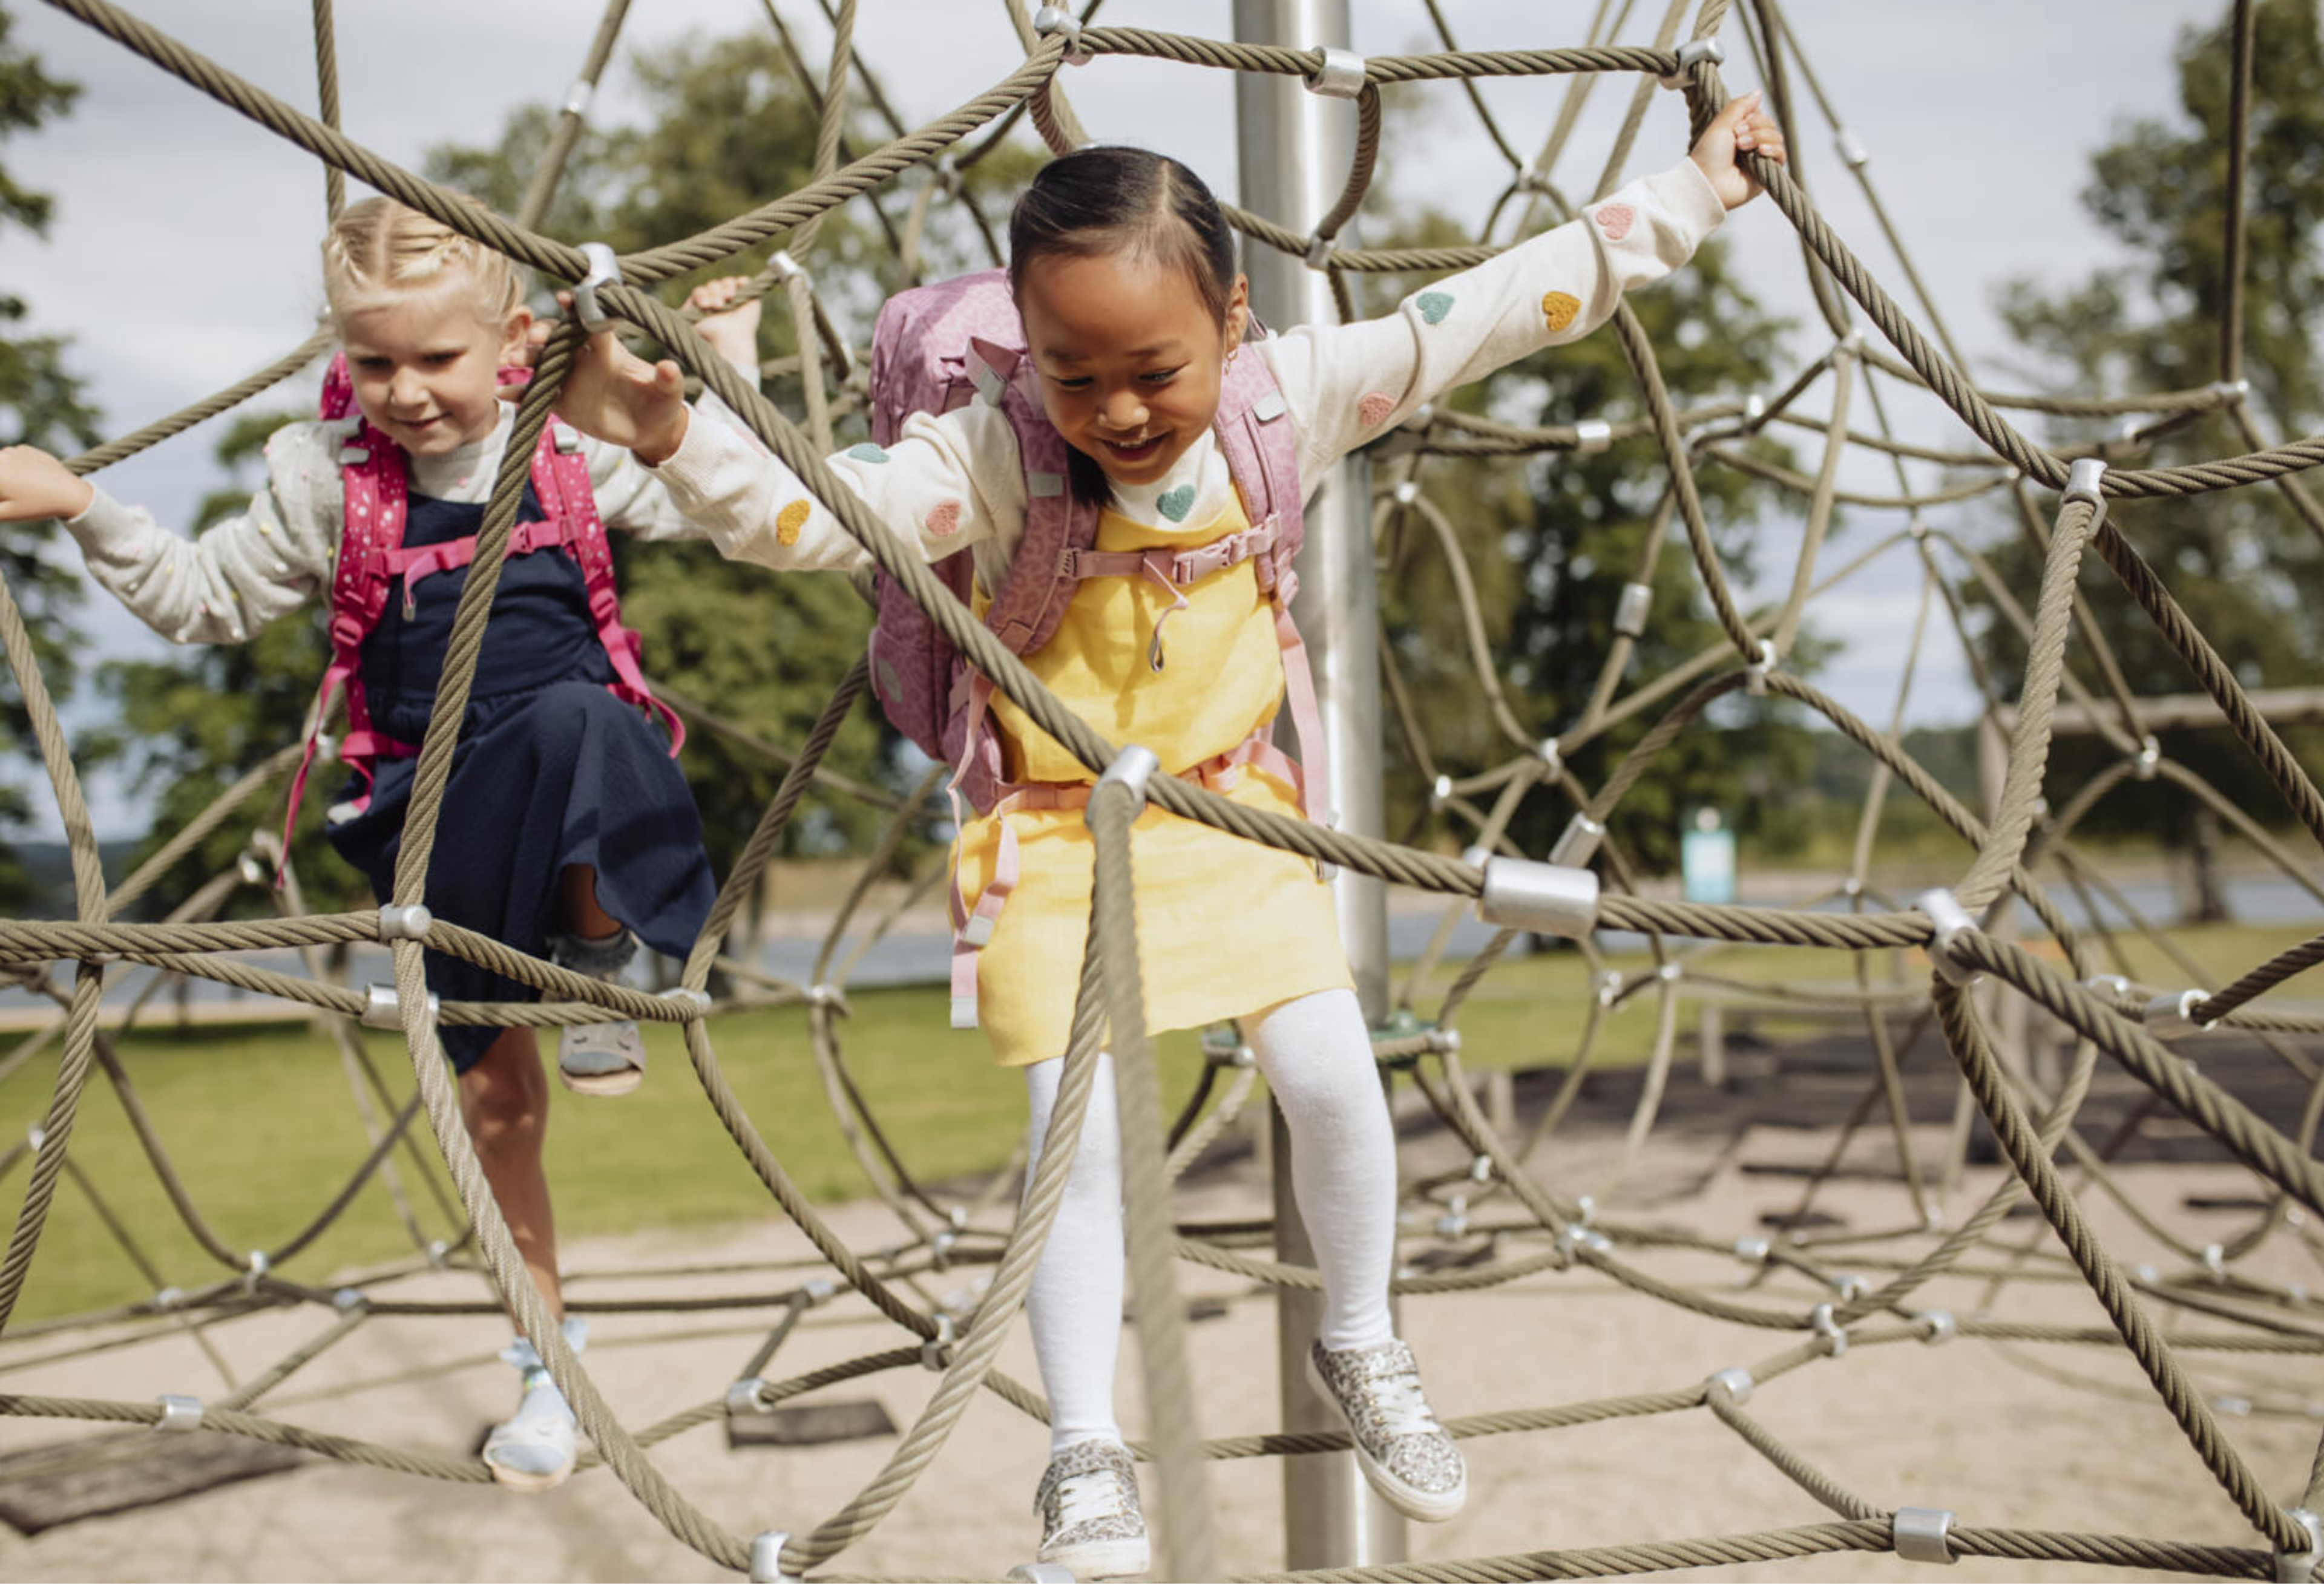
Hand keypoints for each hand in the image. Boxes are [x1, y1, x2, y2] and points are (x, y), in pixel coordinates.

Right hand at [0, 445, 94, 522]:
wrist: (70, 493)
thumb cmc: (38, 506)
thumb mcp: (5, 513)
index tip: (8, 497)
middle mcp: (0, 457)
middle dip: (1, 484)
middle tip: (17, 495)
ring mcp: (13, 450)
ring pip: (0, 463)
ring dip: (4, 473)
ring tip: (25, 488)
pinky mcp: (25, 448)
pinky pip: (12, 457)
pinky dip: (16, 465)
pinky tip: (31, 478)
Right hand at [530, 292, 689, 466]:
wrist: (649, 431)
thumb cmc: (660, 404)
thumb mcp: (669, 394)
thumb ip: (668, 380)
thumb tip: (670, 367)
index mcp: (609, 349)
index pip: (591, 321)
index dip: (579, 307)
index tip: (566, 297)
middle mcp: (584, 358)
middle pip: (559, 337)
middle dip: (545, 333)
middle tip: (536, 338)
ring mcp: (570, 378)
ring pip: (542, 361)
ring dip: (527, 358)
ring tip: (513, 362)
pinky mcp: (562, 401)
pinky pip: (537, 394)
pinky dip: (520, 393)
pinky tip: (504, 395)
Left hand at [686, 275, 763, 376]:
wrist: (731, 346)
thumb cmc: (711, 341)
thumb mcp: (691, 327)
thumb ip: (681, 317)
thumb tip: (657, 317)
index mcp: (702, 305)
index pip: (699, 291)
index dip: (701, 296)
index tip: (704, 306)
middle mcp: (716, 299)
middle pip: (712, 285)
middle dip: (713, 293)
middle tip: (717, 306)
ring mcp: (733, 297)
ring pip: (726, 282)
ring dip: (726, 287)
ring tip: (729, 298)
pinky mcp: (748, 297)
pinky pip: (744, 282)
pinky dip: (742, 282)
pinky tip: (740, 287)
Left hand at [1689, 90, 1786, 209]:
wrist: (1707, 182)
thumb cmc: (1709, 155)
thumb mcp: (1722, 124)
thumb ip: (1740, 106)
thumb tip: (1758, 92)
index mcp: (1740, 132)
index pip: (1760, 115)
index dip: (1752, 117)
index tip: (1736, 126)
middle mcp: (1751, 144)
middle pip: (1770, 124)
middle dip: (1756, 127)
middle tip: (1737, 137)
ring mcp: (1760, 159)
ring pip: (1777, 137)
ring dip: (1760, 137)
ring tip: (1742, 147)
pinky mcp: (1767, 174)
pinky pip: (1781, 156)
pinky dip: (1773, 150)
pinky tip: (1761, 151)